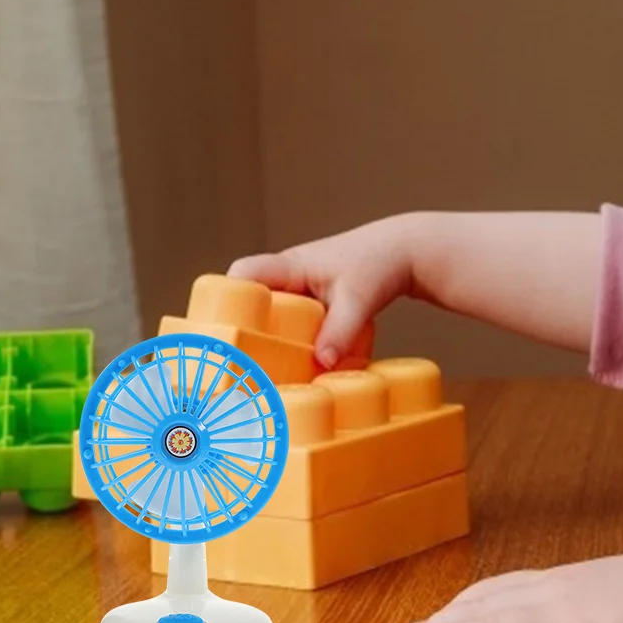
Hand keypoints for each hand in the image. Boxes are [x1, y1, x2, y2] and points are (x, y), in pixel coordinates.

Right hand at [229, 214, 421, 368]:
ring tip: (255, 370)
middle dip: (238, 325)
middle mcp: (288, 275)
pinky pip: (288, 319)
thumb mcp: (359, 300)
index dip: (226, 296)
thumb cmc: (378, 265)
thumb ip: (340, 331)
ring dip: (263, 335)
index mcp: (290, 266)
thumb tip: (321, 364)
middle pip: (248, 298)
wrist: (402, 253)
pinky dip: (285, 338)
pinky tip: (289, 365)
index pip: (243, 273)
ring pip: (268, 311)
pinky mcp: (312, 301)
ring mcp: (299, 288)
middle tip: (234, 360)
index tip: (220, 327)